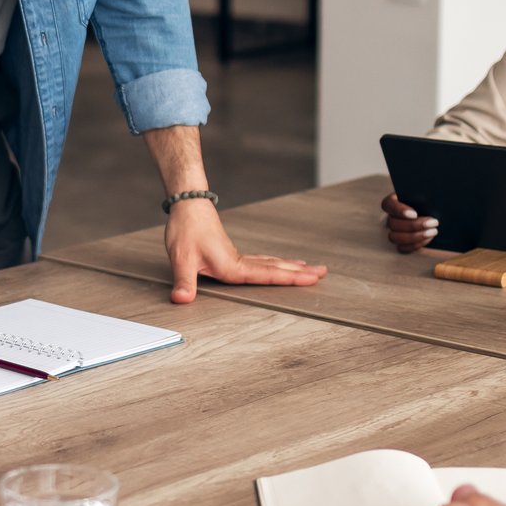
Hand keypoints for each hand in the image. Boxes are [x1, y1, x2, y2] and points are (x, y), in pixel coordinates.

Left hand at [163, 199, 326, 303]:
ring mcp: (237, 256)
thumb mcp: (182, 259)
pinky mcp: (232, 253)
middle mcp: (239, 261)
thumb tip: (181, 300)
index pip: (268, 274)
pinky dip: (275, 264)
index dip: (291, 278)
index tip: (312, 279)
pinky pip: (261, 261)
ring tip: (310, 269)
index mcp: (233, 266)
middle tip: (324, 272)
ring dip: (291, 267)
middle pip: (276, 267)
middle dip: (300, 272)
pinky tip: (280, 264)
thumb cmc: (186, 230)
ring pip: (271, 263)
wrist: (188, 205)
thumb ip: (185, 282)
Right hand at [382, 192, 438, 253]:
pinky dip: (416, 244)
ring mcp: (393, 231)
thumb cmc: (430, 202)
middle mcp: (390, 217)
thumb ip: (424, 195)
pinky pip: (402, 248)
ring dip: (415, 236)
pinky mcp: (399, 244)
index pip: (388, 204)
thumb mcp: (427, 196)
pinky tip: (428, 238)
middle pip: (393, 223)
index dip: (399, 210)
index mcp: (392, 202)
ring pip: (395, 237)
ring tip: (433, 231)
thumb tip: (429, 196)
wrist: (435, 214)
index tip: (414, 214)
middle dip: (414, 225)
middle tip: (433, 222)